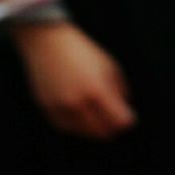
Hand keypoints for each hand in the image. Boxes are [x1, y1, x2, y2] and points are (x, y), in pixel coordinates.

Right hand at [13, 22, 136, 139]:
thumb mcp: (109, 67)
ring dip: (94, 127)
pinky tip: (82, 115)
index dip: (127, 121)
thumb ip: (120, 92)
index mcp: (97, 91)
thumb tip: (127, 114)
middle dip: (112, 128)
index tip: (128, 116)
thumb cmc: (83, 52)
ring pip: (84, 133)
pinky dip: (76, 125)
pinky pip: (66, 127)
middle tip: (114, 120)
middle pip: (103, 133)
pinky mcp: (46, 108)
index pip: (120, 122)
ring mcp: (60, 107)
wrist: (46, 41)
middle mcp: (77, 102)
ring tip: (97, 114)